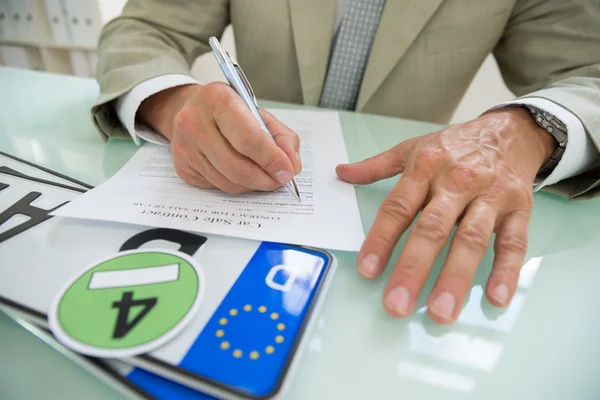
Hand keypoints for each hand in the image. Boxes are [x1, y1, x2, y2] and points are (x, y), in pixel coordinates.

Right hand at [137, 82, 301, 193]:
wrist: (190, 109)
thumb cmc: (229, 110)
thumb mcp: (257, 112)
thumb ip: (281, 136)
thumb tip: (292, 165)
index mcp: (217, 99)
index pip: (249, 138)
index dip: (272, 159)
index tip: (287, 171)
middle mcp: (194, 122)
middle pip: (237, 165)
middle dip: (265, 178)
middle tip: (280, 180)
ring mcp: (184, 146)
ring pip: (227, 181)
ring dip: (253, 185)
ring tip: (265, 178)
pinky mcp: (182, 166)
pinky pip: (217, 186)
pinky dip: (237, 185)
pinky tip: (243, 175)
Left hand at [336, 108, 556, 322]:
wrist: (511, 130)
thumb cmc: (456, 145)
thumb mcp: (413, 148)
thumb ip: (376, 165)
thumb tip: (341, 173)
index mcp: (425, 168)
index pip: (398, 208)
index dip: (381, 239)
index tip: (367, 270)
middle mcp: (456, 182)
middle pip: (432, 228)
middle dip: (413, 268)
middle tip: (397, 303)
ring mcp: (490, 196)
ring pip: (471, 239)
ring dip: (455, 276)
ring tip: (440, 311)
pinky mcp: (518, 208)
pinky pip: (513, 242)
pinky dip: (507, 270)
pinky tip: (495, 297)